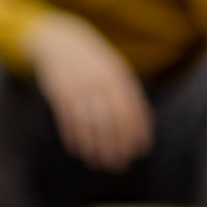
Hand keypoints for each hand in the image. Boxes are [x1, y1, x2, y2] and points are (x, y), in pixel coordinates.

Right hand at [27, 15, 151, 170]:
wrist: (60, 41)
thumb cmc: (94, 62)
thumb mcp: (115, 71)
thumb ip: (130, 94)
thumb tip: (145, 123)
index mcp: (119, 78)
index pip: (132, 112)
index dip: (137, 134)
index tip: (138, 152)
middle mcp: (101, 83)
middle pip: (112, 122)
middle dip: (117, 147)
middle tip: (119, 165)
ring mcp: (80, 87)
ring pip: (90, 125)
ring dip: (95, 148)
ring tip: (98, 162)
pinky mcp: (60, 93)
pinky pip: (69, 121)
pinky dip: (74, 138)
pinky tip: (78, 150)